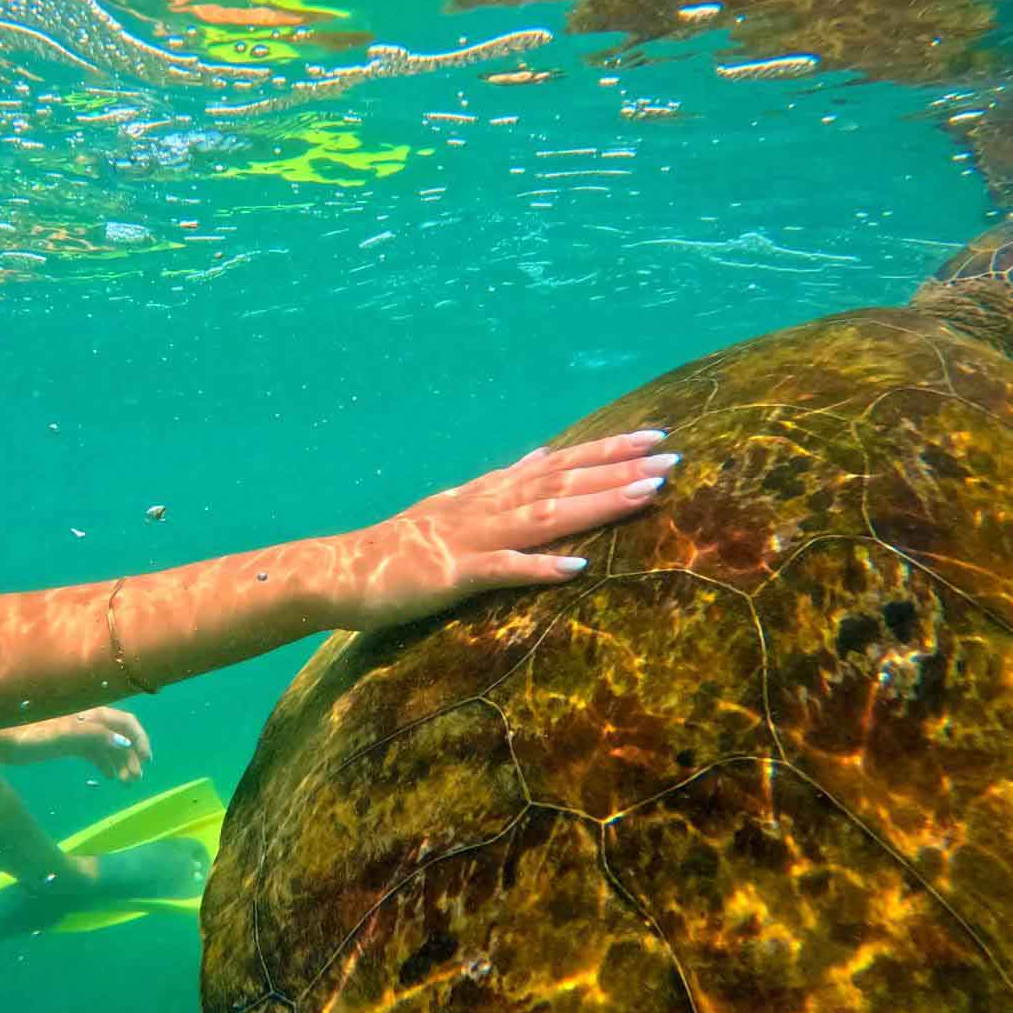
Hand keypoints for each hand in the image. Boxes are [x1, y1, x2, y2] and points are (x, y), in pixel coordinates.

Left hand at [16, 707, 152, 781]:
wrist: (2, 740)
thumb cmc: (30, 734)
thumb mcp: (63, 735)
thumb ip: (94, 735)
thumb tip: (123, 742)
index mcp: (90, 713)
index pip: (125, 722)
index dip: (139, 740)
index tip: (146, 762)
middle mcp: (88, 720)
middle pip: (119, 736)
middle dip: (131, 756)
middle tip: (134, 780)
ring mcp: (79, 732)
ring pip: (108, 746)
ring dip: (120, 762)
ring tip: (126, 783)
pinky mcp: (69, 743)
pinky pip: (94, 753)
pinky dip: (104, 763)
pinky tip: (110, 777)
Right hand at [323, 431, 677, 630]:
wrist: (340, 571)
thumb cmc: (401, 548)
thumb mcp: (454, 505)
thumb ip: (501, 482)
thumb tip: (539, 455)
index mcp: (490, 491)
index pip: (561, 463)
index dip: (610, 450)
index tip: (656, 438)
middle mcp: (487, 505)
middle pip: (563, 482)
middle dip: (620, 470)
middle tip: (672, 458)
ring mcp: (471, 537)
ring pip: (544, 515)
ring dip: (597, 505)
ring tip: (645, 495)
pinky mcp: (452, 575)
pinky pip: (501, 570)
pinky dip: (538, 566)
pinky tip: (575, 566)